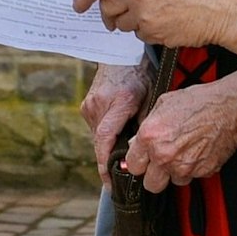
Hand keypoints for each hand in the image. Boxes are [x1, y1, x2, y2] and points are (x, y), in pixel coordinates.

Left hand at [73, 0, 236, 62]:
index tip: (77, 4)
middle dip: (110, 13)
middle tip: (121, 13)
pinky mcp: (153, 33)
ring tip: (156, 13)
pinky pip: (139, 36)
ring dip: (132, 23)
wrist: (223, 3)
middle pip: (107, 8)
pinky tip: (166, 22)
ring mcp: (143, 15)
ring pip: (122, 25)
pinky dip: (148, 32)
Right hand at [80, 60, 149, 187]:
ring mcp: (89, 105)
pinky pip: (95, 129)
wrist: (121, 54)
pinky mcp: (86, 106)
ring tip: (121, 154)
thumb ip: (145, 124)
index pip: (105, 139)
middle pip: (100, 143)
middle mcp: (99, 104)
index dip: (105, 164)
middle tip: (118, 177)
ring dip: (107, 148)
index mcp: (119, 101)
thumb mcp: (150, 98)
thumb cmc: (140, 75)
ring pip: (97, 137)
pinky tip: (116, 137)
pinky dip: (105, 137)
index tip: (110, 181)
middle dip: (108, 161)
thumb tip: (143, 151)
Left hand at [122, 71, 236, 192]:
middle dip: (154, 175)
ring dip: (175, 173)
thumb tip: (138, 142)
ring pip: (172, 183)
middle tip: (160, 163)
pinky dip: (193, 169)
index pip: (133, 166)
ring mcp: (184, 166)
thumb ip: (147, 127)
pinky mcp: (202, 172)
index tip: (143, 160)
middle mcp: (164, 155)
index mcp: (150, 137)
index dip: (138, 162)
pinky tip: (196, 153)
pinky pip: (192, 177)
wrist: (228, 108)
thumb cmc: (200, 102)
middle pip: (150, 184)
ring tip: (182, 154)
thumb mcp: (163, 104)